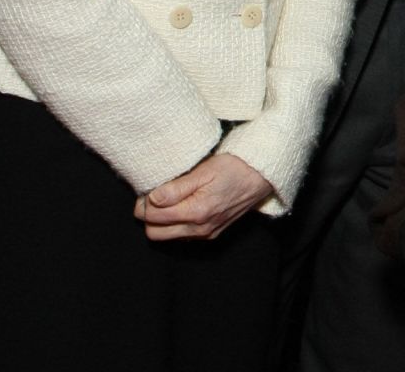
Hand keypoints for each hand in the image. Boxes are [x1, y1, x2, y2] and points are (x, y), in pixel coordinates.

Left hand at [133, 153, 272, 240]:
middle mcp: (200, 229)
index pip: (152, 216)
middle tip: (155, 195)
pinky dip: (175, 224)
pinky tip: (182, 207)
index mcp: (197, 212)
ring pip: (166, 236)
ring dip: (161, 221)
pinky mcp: (211, 234)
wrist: (261, 176)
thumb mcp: (204, 170)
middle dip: (148, 215)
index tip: (149, 188)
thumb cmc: (234, 168)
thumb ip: (177, 188)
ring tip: (169, 199)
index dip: (144, 201)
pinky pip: (181, 236)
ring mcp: (205, 234)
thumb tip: (152, 198)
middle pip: (154, 233)